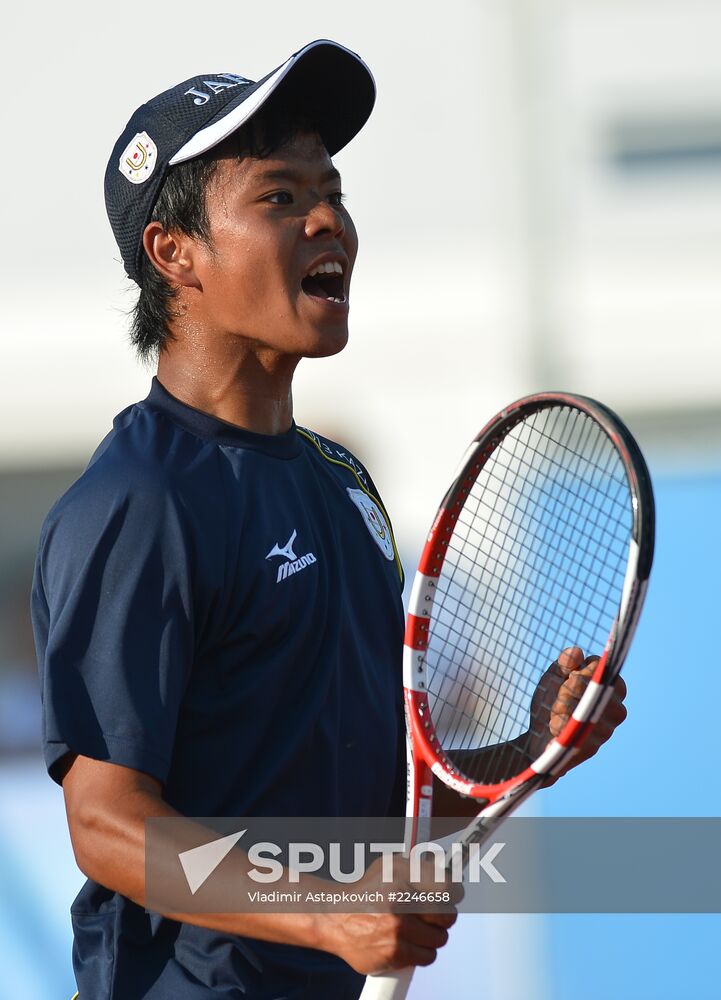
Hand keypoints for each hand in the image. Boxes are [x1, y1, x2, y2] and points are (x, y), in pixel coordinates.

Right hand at [320, 857, 457, 973]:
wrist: (334, 917)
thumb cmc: (367, 891)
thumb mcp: (391, 866)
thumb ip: (420, 867)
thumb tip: (450, 870)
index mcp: (401, 875)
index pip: (448, 887)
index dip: (454, 892)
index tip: (453, 894)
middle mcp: (400, 901)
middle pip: (448, 915)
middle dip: (443, 915)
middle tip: (433, 913)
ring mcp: (397, 929)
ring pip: (440, 938)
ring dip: (431, 935)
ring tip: (415, 928)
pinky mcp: (394, 953)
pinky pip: (428, 956)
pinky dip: (422, 951)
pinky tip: (408, 942)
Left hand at [528, 645, 626, 782]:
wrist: (537, 735)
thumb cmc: (550, 702)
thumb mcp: (554, 676)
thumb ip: (565, 663)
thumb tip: (576, 653)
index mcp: (612, 689)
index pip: (603, 670)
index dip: (583, 671)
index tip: (570, 676)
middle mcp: (617, 711)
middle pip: (595, 689)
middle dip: (570, 689)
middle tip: (560, 695)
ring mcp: (607, 731)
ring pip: (584, 709)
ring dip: (562, 707)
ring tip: (554, 711)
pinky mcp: (592, 747)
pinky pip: (574, 730)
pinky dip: (558, 725)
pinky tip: (552, 727)